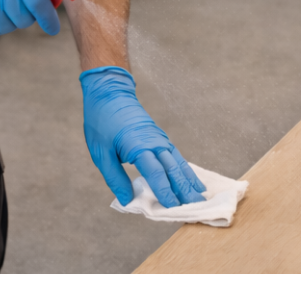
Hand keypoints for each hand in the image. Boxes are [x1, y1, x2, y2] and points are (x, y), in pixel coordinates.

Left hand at [81, 66, 204, 206]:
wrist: (109, 92)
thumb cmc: (101, 122)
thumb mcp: (100, 152)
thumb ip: (114, 177)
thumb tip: (127, 200)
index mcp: (138, 146)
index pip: (155, 173)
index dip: (165, 191)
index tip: (173, 208)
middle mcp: (154, 143)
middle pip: (173, 169)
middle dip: (185, 189)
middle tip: (196, 207)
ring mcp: (160, 139)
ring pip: (178, 162)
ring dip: (189, 180)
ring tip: (201, 196)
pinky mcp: (160, 137)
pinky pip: (176, 156)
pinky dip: (186, 169)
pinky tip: (192, 179)